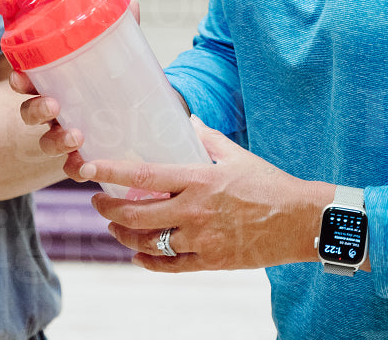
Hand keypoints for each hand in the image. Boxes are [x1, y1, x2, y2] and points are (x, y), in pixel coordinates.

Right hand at [6, 0, 142, 183]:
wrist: (146, 109)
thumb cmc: (119, 75)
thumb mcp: (119, 52)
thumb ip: (123, 28)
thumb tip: (133, 3)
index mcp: (55, 82)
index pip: (26, 81)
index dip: (18, 80)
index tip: (20, 77)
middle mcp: (55, 110)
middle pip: (29, 113)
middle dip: (34, 110)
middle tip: (52, 104)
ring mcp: (67, 133)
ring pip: (47, 142)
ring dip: (56, 141)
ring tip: (76, 136)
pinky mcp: (86, 155)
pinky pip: (72, 168)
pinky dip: (75, 169)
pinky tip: (86, 168)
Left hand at [85, 118, 319, 272]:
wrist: (300, 222)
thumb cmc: (270, 185)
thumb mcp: (237, 156)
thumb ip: (208, 140)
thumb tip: (190, 122)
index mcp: (198, 179)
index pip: (144, 175)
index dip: (110, 172)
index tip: (87, 170)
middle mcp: (194, 210)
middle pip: (136, 214)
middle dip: (109, 208)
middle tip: (97, 202)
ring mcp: (200, 239)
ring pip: (148, 242)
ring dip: (125, 234)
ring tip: (114, 225)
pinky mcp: (210, 261)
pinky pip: (170, 266)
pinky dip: (149, 261)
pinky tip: (138, 255)